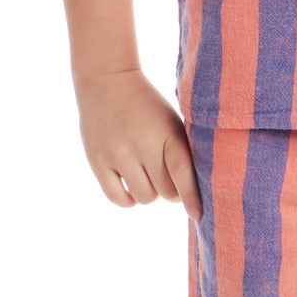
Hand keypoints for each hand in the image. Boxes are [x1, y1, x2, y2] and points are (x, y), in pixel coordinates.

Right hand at [75, 67, 201, 217]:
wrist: (108, 81)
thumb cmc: (148, 107)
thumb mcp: (171, 122)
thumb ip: (182, 152)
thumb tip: (190, 193)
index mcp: (167, 133)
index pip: (182, 174)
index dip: (192, 198)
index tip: (197, 215)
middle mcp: (142, 145)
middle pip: (166, 192)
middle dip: (170, 189)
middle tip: (165, 176)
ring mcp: (118, 154)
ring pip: (144, 197)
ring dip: (149, 193)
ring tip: (146, 176)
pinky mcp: (98, 161)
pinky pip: (118, 198)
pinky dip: (128, 200)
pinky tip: (130, 187)